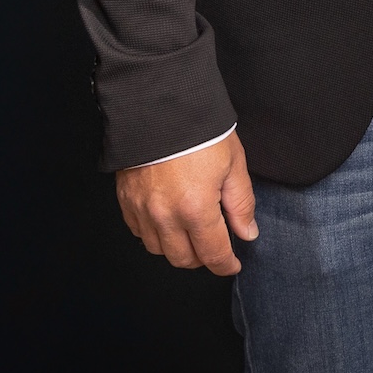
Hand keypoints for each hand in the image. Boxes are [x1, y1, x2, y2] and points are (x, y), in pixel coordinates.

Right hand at [116, 131, 256, 275]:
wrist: (159, 107)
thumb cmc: (201, 132)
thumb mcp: (233, 164)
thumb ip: (241, 204)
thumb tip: (247, 233)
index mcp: (196, 209)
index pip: (212, 253)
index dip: (225, 265)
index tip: (232, 265)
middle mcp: (165, 216)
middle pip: (183, 259)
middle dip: (202, 259)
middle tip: (215, 246)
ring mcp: (141, 210)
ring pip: (158, 249)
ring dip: (177, 248)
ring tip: (192, 232)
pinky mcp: (125, 201)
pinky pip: (139, 232)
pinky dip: (155, 234)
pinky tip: (168, 221)